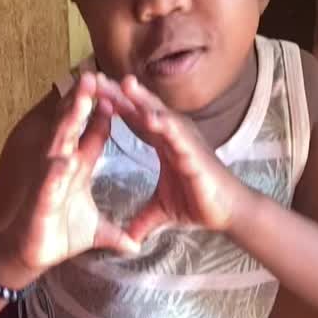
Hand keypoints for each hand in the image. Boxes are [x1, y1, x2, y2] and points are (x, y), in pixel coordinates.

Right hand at [0, 72, 139, 275]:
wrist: (32, 256)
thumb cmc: (60, 236)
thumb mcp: (97, 230)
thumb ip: (116, 232)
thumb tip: (136, 244)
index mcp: (76, 166)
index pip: (92, 132)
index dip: (105, 111)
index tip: (118, 89)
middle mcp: (61, 166)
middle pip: (74, 127)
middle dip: (84, 101)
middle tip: (95, 73)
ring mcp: (49, 180)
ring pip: (59, 144)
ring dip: (69, 122)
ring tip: (80, 98)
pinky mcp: (40, 202)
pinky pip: (49, 183)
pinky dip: (56, 170)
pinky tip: (66, 157)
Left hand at [95, 72, 244, 244]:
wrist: (227, 214)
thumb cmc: (199, 205)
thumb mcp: (161, 212)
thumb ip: (142, 220)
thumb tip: (129, 239)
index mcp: (163, 143)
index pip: (134, 119)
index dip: (114, 105)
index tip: (90, 93)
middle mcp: (173, 135)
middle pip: (141, 108)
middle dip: (119, 93)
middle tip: (94, 77)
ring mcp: (185, 140)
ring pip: (159, 114)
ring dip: (141, 99)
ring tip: (121, 83)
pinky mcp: (195, 152)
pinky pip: (177, 135)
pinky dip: (164, 124)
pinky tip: (149, 116)